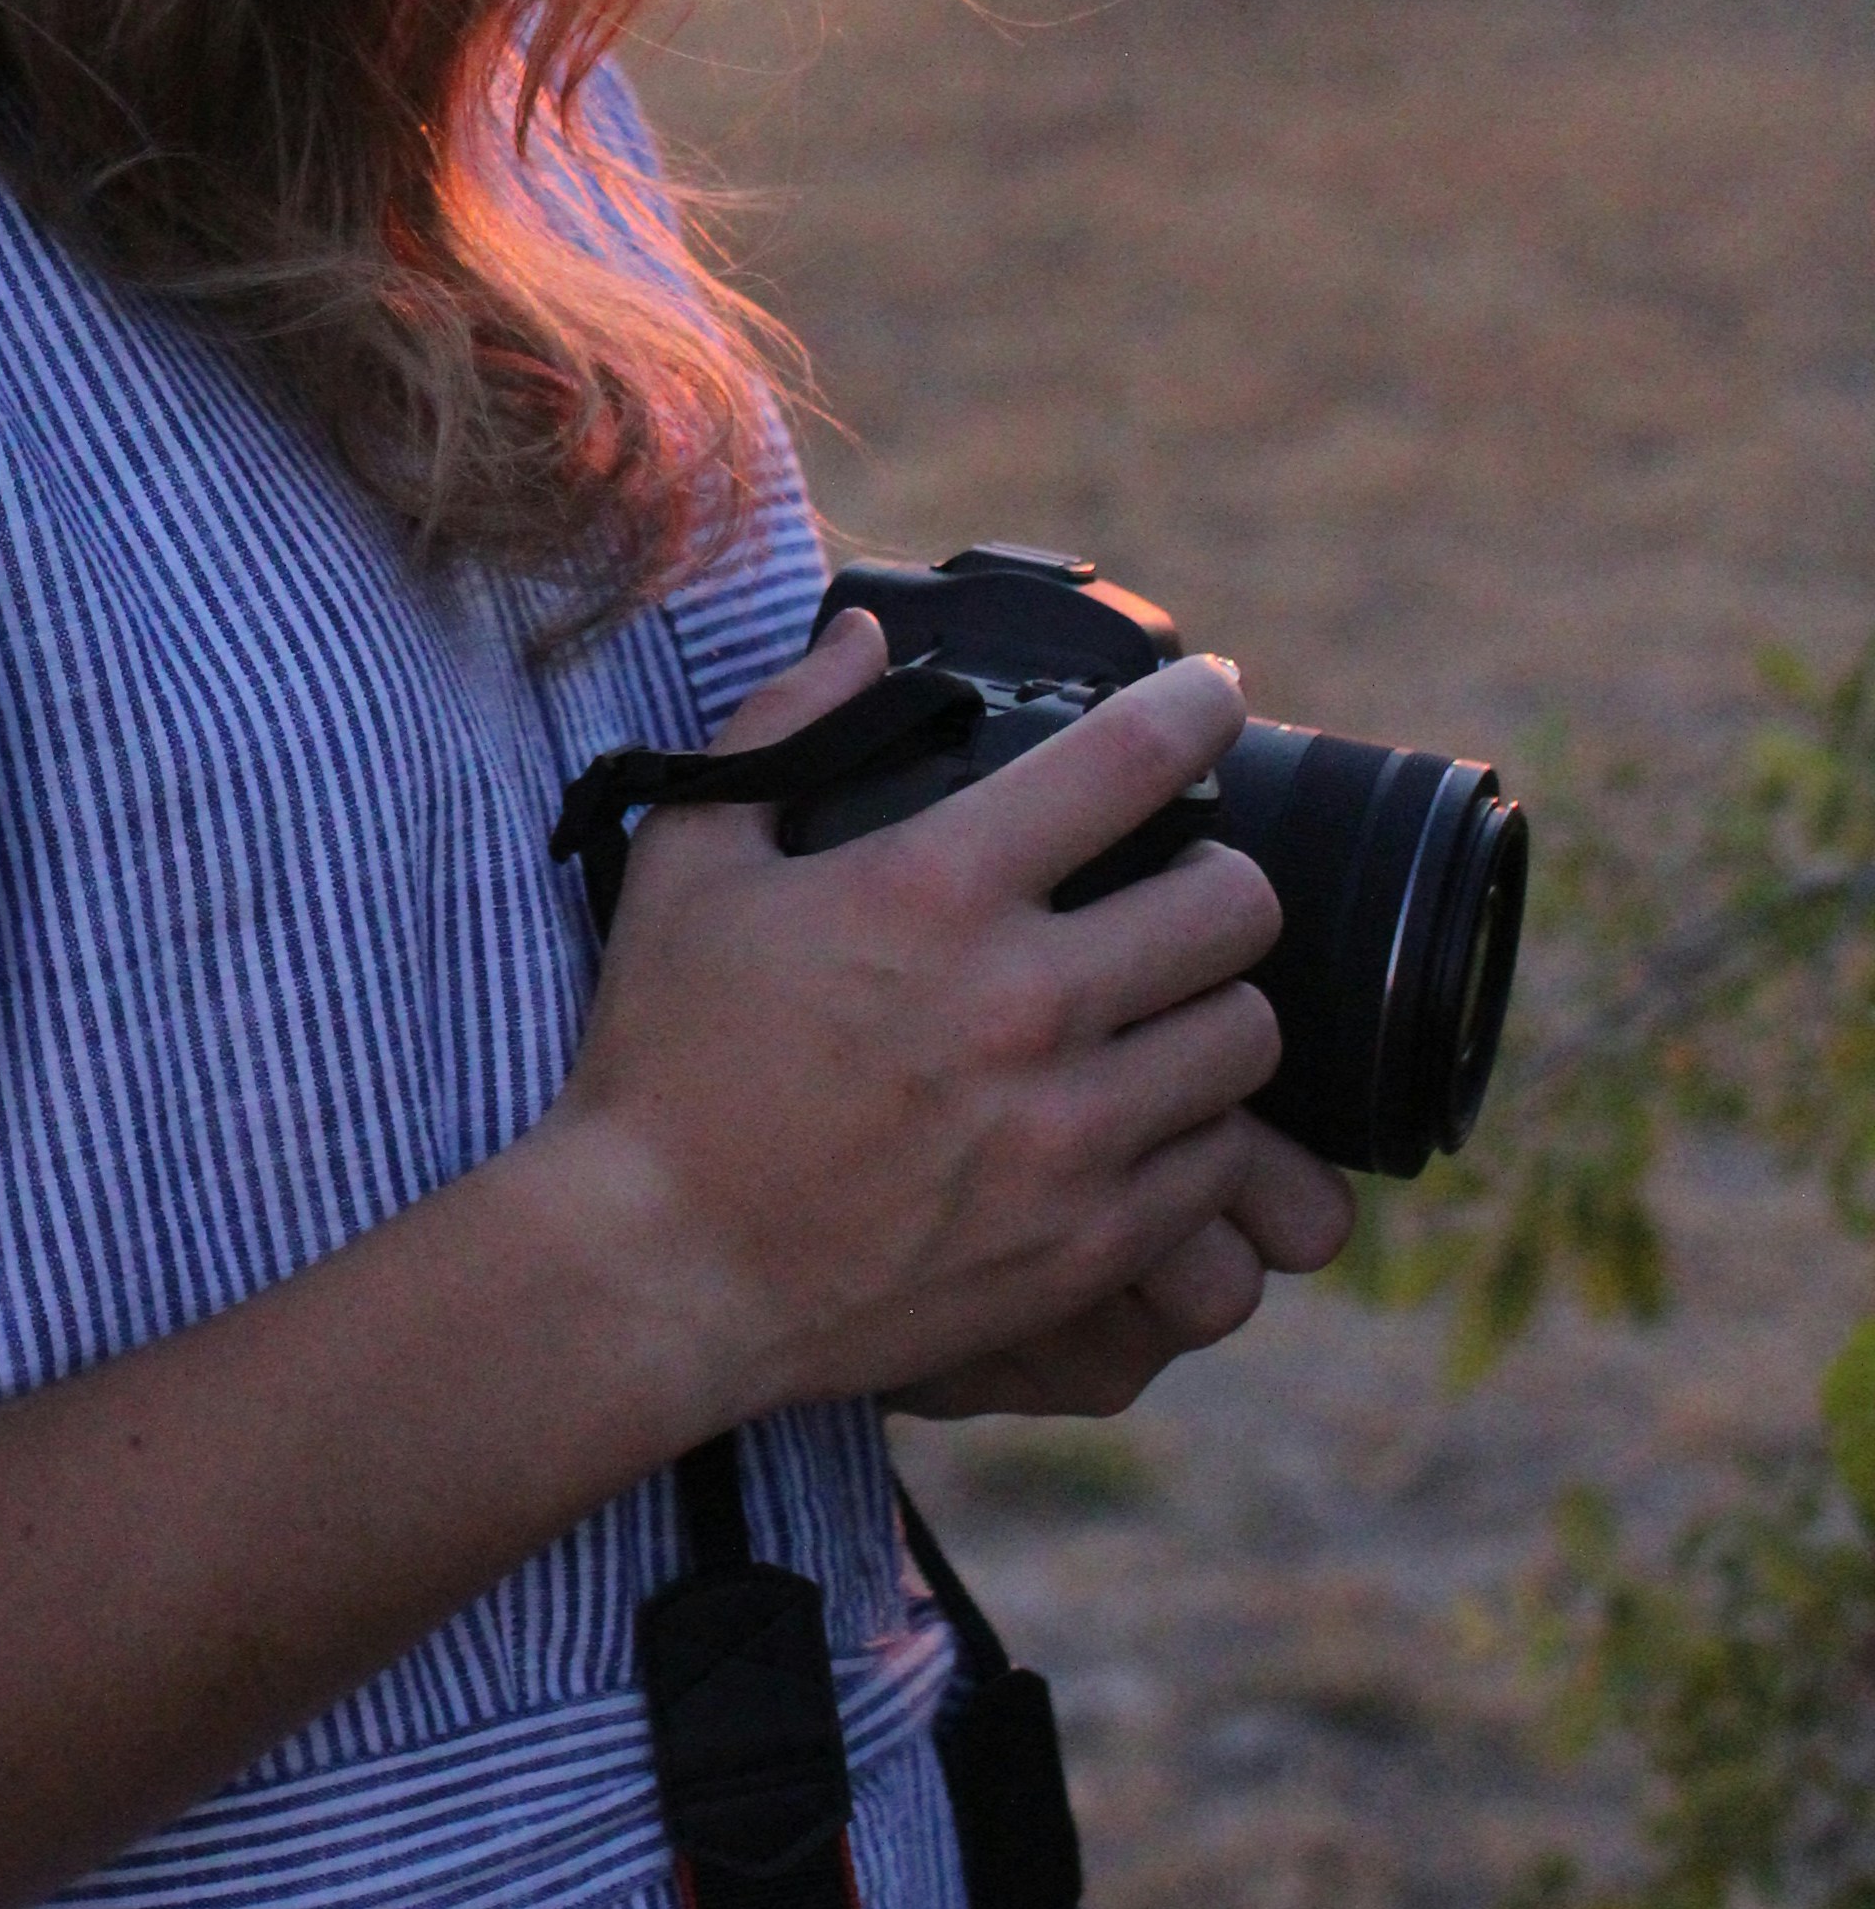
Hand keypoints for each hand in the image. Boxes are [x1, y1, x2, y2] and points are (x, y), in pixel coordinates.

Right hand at [527, 604, 1296, 1455]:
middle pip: (1237, 906)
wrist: (657, 1272)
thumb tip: (866, 636)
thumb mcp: (689, 861)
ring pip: (1249, 1038)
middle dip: (1218, 878)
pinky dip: (1195, 1130)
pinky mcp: (1086, 1243)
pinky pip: (1216, 1163)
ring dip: (1217, 1007)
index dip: (1199, 705)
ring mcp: (1066, 1134)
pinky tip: (1140, 1114)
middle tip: (1183, 885)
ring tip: (1168, 1006)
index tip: (1215, 692)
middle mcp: (1022, 1005)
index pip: (1132, 761)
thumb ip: (782, 726)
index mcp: (933, 891)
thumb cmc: (664, 1059)